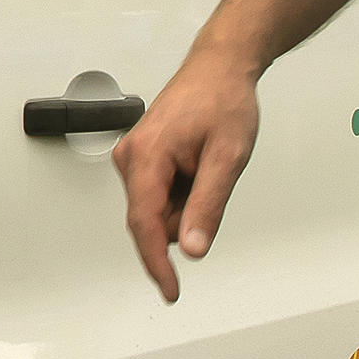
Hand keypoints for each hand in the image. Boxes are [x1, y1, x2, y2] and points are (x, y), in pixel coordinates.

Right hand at [113, 44, 263, 302]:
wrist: (220, 67)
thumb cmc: (223, 101)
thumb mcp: (228, 157)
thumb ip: (207, 205)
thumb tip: (190, 249)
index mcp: (146, 156)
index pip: (145, 225)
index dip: (157, 264)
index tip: (171, 291)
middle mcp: (130, 157)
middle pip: (152, 220)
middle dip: (185, 217)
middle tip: (215, 178)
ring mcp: (133, 157)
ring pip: (158, 210)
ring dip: (186, 203)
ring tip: (208, 165)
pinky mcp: (140, 158)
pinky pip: (160, 195)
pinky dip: (183, 192)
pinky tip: (198, 165)